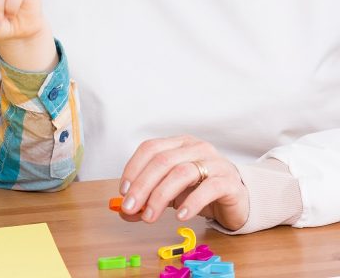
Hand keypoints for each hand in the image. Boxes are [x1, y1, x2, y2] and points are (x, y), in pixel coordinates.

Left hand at [118, 135, 249, 230]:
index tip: (123, 191)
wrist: (238, 200)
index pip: (150, 148)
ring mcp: (214, 162)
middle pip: (162, 161)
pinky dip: (191, 202)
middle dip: (142, 186)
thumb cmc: (200, 192)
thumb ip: (147, 200)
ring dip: (161, 196)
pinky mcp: (229, 181)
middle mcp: (195, 147)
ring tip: (150, 216)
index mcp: (178, 144)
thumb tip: (124, 211)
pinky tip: (180, 216)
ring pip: (182, 173)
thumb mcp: (170, 194)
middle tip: (130, 208)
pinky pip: (208, 188)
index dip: (133, 168)